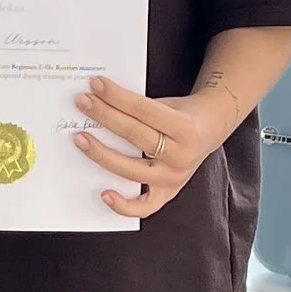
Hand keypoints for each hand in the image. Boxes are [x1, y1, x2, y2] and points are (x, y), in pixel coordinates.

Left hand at [73, 72, 247, 220]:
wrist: (210, 130)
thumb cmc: (182, 114)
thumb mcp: (168, 103)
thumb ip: (140, 108)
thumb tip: (100, 102)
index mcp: (185, 127)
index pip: (143, 110)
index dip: (117, 96)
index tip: (96, 85)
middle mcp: (181, 155)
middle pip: (134, 135)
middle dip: (104, 116)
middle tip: (83, 102)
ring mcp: (174, 178)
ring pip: (131, 170)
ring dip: (101, 154)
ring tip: (80, 138)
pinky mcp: (168, 193)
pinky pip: (144, 207)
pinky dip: (123, 205)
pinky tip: (103, 193)